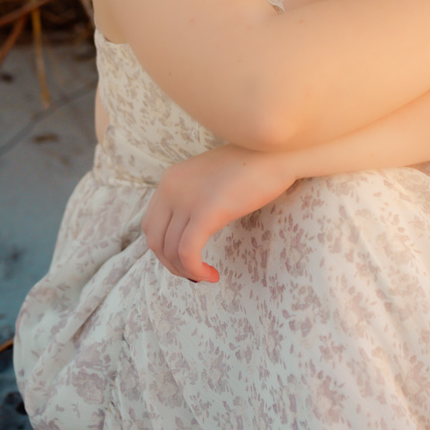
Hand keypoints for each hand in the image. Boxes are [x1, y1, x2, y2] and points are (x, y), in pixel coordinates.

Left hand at [141, 145, 298, 283]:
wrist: (278, 153)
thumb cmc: (254, 166)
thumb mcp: (211, 178)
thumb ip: (195, 197)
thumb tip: (193, 229)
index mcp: (170, 179)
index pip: (150, 224)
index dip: (164, 249)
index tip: (184, 260)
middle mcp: (171, 187)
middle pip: (155, 240)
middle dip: (171, 264)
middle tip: (194, 274)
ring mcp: (186, 198)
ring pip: (171, 250)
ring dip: (186, 270)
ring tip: (206, 276)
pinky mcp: (205, 211)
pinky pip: (188, 252)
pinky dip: (196, 270)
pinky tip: (213, 275)